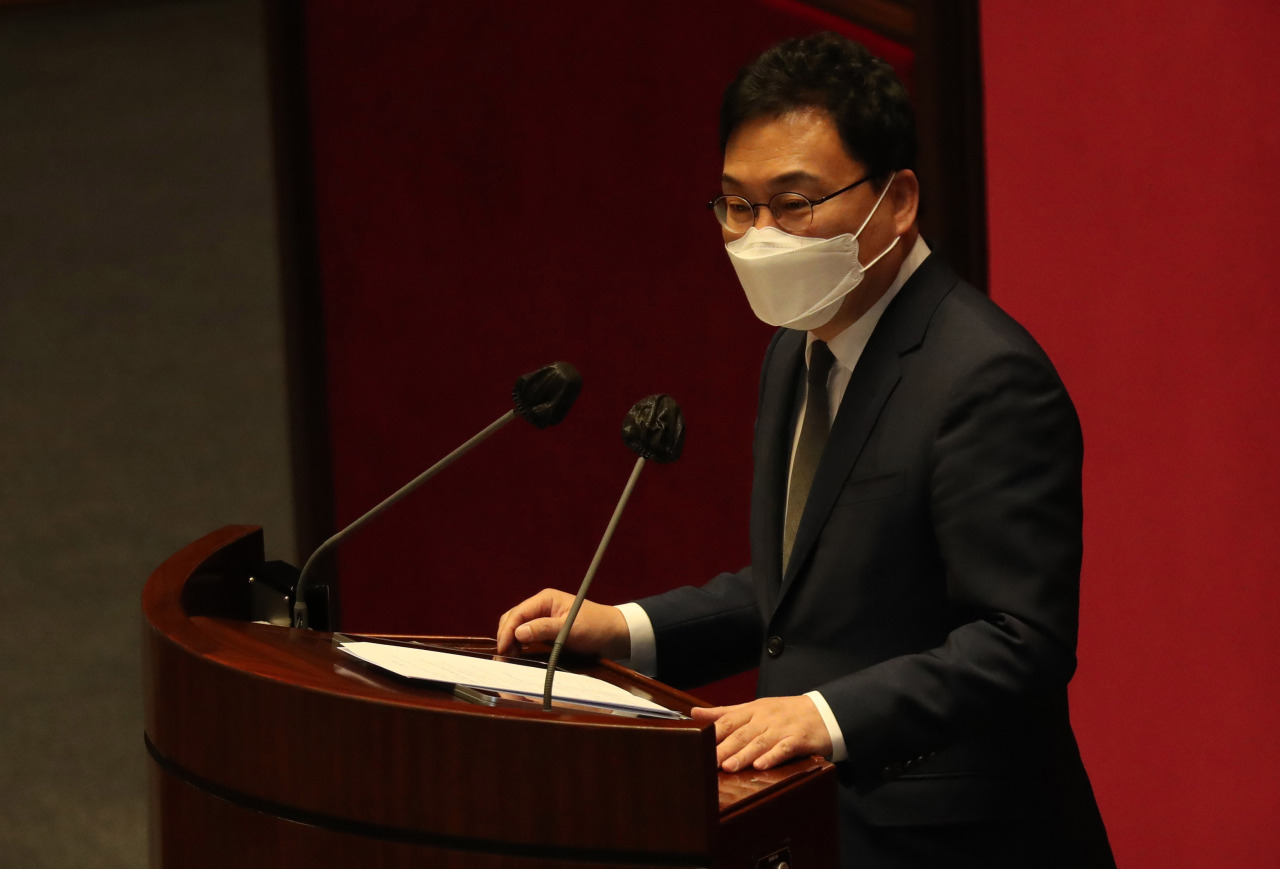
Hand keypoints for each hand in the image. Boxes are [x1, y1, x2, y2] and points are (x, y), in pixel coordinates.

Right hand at [495, 588, 629, 658]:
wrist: (615, 635)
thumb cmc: (596, 627)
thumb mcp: (570, 628)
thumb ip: (544, 629)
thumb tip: (518, 633)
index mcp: (546, 600)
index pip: (518, 613)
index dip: (507, 631)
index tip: (503, 649)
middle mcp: (541, 607)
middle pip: (513, 619)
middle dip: (505, 636)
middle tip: (504, 657)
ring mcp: (543, 619)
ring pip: (517, 628)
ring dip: (511, 641)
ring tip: (510, 658)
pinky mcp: (546, 631)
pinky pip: (526, 636)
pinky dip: (519, 645)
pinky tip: (519, 655)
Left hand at [691, 696, 831, 771]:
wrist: (822, 711)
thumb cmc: (783, 712)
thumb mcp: (754, 708)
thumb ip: (724, 713)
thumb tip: (695, 713)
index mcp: (752, 710)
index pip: (728, 720)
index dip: (712, 733)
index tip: (698, 745)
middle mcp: (765, 718)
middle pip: (742, 733)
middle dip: (724, 748)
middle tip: (708, 762)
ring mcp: (782, 728)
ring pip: (760, 742)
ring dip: (744, 755)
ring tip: (729, 767)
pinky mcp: (799, 739)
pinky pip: (784, 749)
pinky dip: (773, 757)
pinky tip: (761, 766)